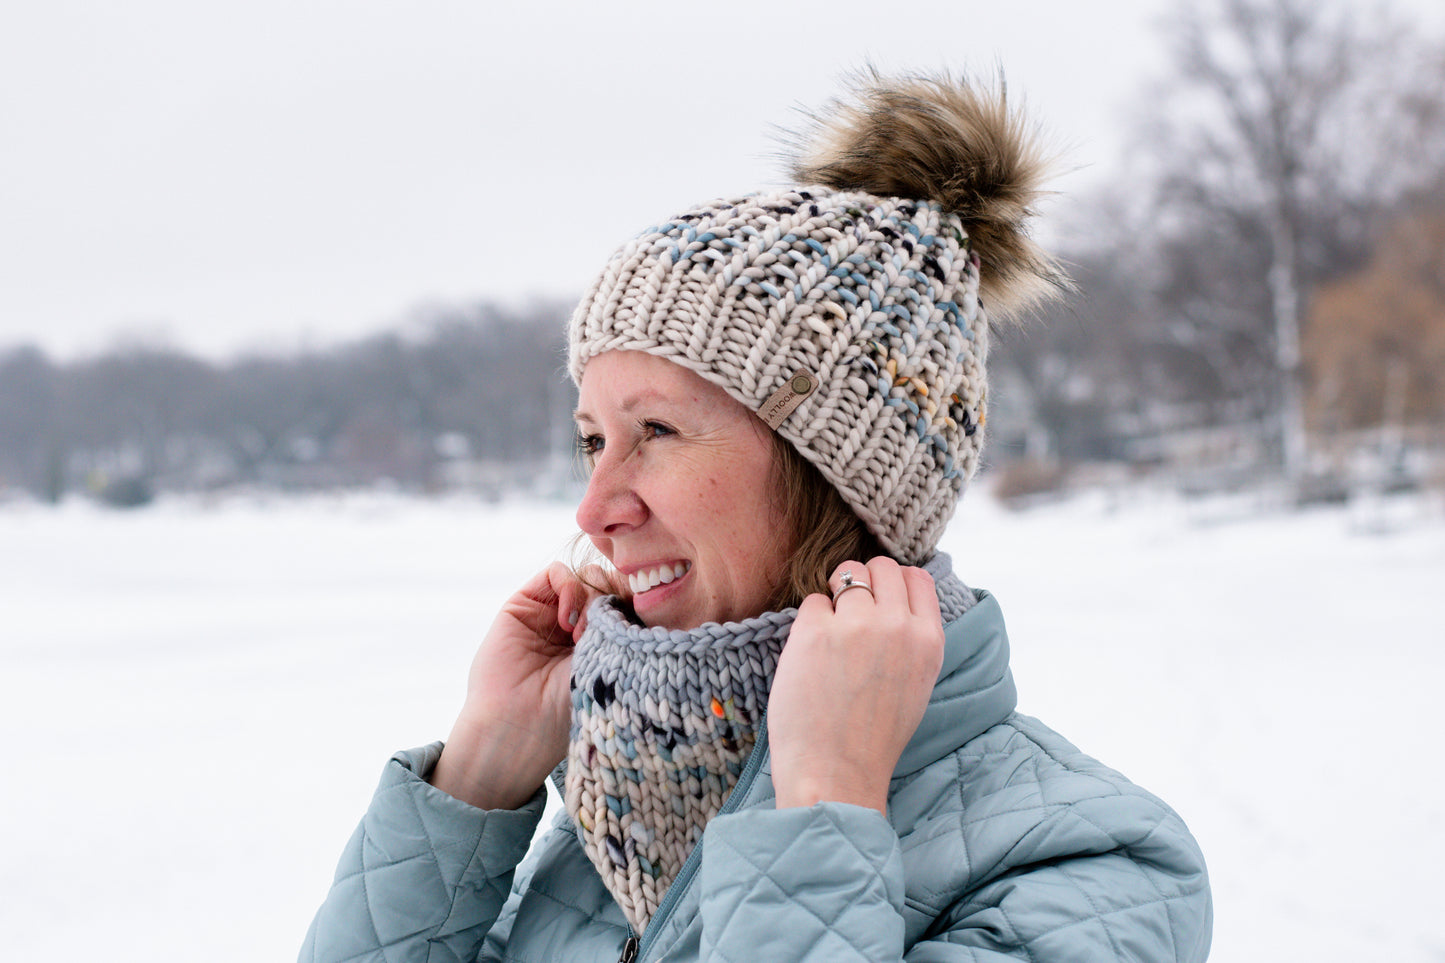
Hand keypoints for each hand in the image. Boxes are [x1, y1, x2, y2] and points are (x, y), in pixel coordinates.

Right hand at [429, 562, 622, 809]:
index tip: (645, 625)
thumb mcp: (611, 666)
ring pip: (588, 576)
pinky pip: (557, 572)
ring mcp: (552, 612)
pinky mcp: (525, 603)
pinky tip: (568, 621)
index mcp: (605, 643)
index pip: (631, 603)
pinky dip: (570, 586)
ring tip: (585, 635)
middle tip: (613, 632)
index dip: (641, 605)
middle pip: (612, 585)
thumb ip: (626, 627)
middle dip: (619, 600)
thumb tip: (646, 593)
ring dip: (594, 597)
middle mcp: (579, 625)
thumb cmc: (569, 709)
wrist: (516, 726)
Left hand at [767, 557, 943, 814]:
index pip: (916, 577)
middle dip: (862, 580)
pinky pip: (812, 601)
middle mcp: (897, 626)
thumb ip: (911, 639)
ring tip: (828, 633)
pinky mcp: (815, 631)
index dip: (893, 583)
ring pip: (846, 573)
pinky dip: (809, 621)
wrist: (836, 775)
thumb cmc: (872, 737)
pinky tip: (810, 655)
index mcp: (928, 641)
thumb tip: (893, 599)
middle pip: (881, 566)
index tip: (877, 601)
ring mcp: (856, 625)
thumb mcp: (916, 684)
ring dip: (834, 595)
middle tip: (847, 612)